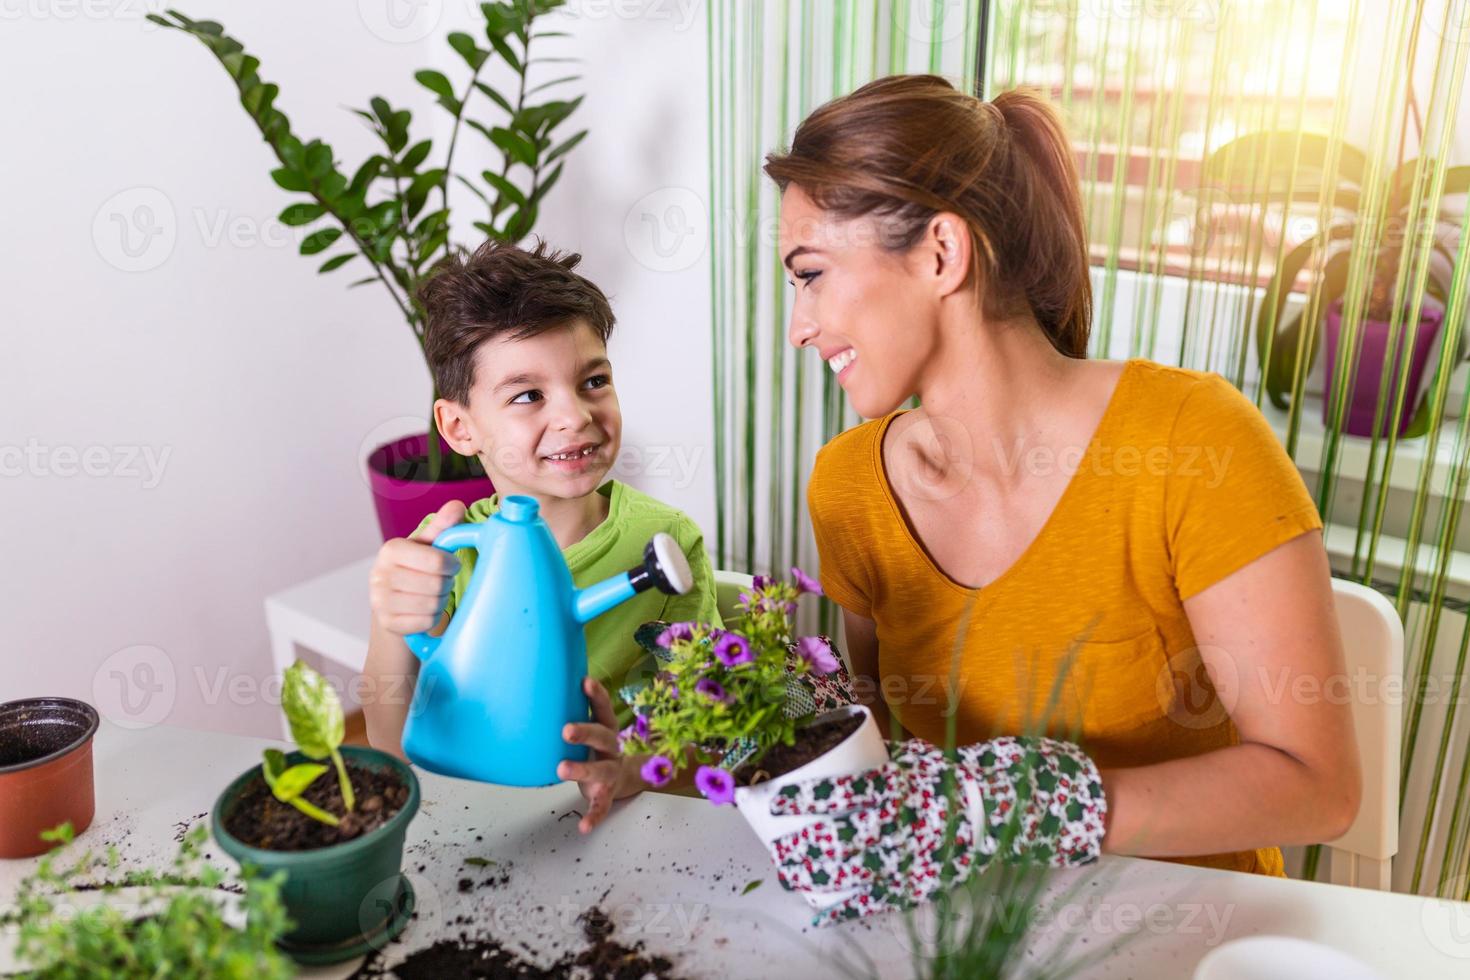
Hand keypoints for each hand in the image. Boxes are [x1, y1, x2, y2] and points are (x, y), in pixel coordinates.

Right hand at [368, 500, 465, 634]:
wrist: (392, 604)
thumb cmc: (414, 570)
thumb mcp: (427, 545)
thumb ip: (443, 525)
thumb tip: (457, 506)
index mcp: (391, 549)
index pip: (437, 561)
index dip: (451, 565)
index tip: (449, 566)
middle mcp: (380, 574)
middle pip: (436, 585)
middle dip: (445, 585)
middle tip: (439, 583)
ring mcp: (380, 601)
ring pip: (432, 605)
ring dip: (440, 602)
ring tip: (432, 595)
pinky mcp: (386, 623)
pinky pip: (425, 622)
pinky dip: (431, 618)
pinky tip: (424, 611)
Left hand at [558, 677, 640, 833]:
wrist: (625, 778)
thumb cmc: (596, 750)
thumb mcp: (591, 731)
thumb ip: (572, 713)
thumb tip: (537, 691)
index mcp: (606, 731)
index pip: (603, 710)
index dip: (597, 696)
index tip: (585, 681)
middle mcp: (611, 749)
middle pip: (603, 738)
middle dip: (585, 732)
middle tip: (565, 730)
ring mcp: (610, 773)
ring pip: (600, 771)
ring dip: (582, 770)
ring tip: (561, 769)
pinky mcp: (605, 795)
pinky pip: (601, 806)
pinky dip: (593, 816)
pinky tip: (583, 826)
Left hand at [764, 736, 1106, 925]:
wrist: (999, 811)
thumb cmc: (947, 779)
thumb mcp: (913, 762)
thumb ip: (876, 765)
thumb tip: (828, 751)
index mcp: (901, 790)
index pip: (843, 793)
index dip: (803, 798)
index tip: (772, 799)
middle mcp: (902, 826)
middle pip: (838, 841)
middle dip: (799, 848)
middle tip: (775, 849)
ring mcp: (909, 859)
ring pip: (851, 874)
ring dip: (814, 876)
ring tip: (788, 873)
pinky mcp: (917, 884)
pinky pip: (875, 900)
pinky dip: (845, 907)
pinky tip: (821, 908)